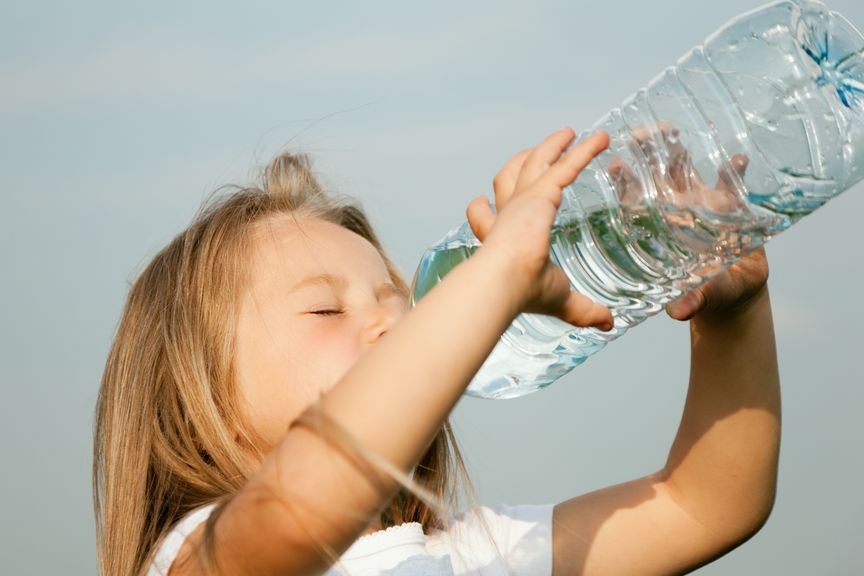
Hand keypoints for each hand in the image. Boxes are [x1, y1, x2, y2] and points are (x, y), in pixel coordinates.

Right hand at [465, 128, 613, 330]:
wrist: (505, 281)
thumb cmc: (522, 291)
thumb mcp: (558, 298)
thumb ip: (582, 308)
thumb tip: (607, 324)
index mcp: (500, 239)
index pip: (486, 220)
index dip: (482, 213)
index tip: (482, 204)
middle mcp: (507, 215)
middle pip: (508, 179)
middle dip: (520, 164)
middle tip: (533, 152)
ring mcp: (521, 200)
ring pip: (533, 162)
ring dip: (550, 146)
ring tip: (568, 135)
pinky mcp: (540, 193)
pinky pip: (566, 165)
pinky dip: (585, 150)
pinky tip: (602, 139)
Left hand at [607, 122, 767, 321]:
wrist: (733, 291)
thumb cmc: (704, 293)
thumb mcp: (697, 298)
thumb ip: (690, 301)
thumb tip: (680, 311)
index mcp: (656, 226)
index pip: (633, 199)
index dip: (624, 182)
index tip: (616, 165)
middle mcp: (673, 208)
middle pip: (654, 174)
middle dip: (647, 151)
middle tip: (641, 133)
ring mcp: (700, 202)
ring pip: (685, 168)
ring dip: (680, 150)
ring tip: (674, 133)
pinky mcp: (730, 204)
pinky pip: (733, 182)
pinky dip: (735, 169)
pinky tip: (737, 160)